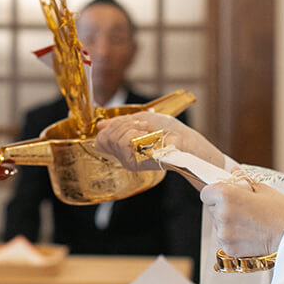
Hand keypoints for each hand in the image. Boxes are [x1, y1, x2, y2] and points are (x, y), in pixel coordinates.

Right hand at [94, 112, 224, 170]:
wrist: (183, 141)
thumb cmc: (166, 130)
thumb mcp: (139, 120)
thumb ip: (119, 123)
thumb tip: (100, 125)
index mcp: (123, 147)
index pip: (101, 138)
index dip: (111, 127)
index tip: (128, 123)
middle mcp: (122, 156)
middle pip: (106, 136)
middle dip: (124, 125)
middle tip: (142, 127)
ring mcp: (126, 160)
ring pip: (114, 137)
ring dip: (132, 128)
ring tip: (147, 132)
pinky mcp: (133, 162)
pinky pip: (124, 141)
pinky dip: (136, 133)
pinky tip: (148, 137)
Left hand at [201, 180, 283, 257]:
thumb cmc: (282, 213)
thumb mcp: (264, 190)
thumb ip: (244, 181)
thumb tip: (234, 171)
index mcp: (227, 196)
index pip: (206, 192)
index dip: (216, 192)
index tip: (226, 194)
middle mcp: (222, 215)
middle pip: (212, 208)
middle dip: (223, 206)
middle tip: (244, 208)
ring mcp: (224, 233)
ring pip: (218, 224)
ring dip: (228, 222)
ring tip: (250, 222)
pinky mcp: (229, 248)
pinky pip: (224, 238)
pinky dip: (233, 236)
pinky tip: (249, 233)